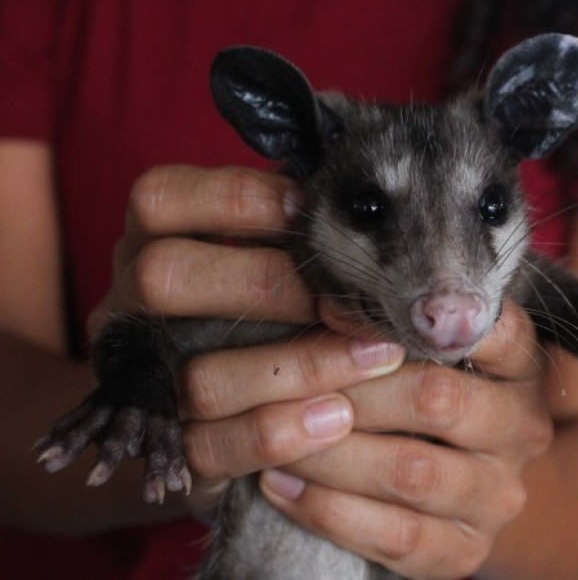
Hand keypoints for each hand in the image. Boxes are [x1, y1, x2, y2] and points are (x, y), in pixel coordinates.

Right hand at [86, 164, 365, 516]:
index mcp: (149, 247)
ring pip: (197, 374)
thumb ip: (289, 237)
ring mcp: (143, 386)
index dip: (234, 199)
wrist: (213, 406)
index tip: (308, 206)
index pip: (161, 202)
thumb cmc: (257, 304)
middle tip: (340, 295)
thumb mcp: (259, 256)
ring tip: (376, 355)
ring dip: (296, 364)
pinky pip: (211, 448)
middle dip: (263, 281)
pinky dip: (280, 431)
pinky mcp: (172, 450)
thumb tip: (358, 210)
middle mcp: (131, 308)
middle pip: (162, 278)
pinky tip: (339, 418)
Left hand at [257, 299, 552, 579]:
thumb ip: (390, 327)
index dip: (403, 318)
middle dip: (352, 392)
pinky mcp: (466, 550)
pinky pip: (396, 536)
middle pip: (435, 399)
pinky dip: (327, 510)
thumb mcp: (422, 353)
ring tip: (273, 441)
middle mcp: (521, 427)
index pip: (487, 327)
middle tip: (290, 387)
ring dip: (330, 456)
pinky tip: (281, 484)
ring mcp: (499, 495)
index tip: (331, 312)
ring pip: (410, 472)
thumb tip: (331, 306)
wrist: (453, 486)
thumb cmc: (420, 397)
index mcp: (518, 365)